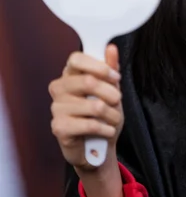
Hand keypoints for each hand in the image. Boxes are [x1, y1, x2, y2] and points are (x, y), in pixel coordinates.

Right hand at [49, 44, 123, 170]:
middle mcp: (59, 88)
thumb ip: (110, 68)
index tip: (115, 77)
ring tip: (114, 119)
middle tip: (118, 100)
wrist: (97, 148)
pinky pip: (89, 124)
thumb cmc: (103, 115)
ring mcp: (56, 108)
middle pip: (88, 81)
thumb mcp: (111, 89)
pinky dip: (105, 128)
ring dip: (112, 114)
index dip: (99, 66)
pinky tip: (108, 130)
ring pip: (93, 105)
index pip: (76, 59)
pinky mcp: (59, 128)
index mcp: (69, 74)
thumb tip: (110, 48)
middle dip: (111, 92)